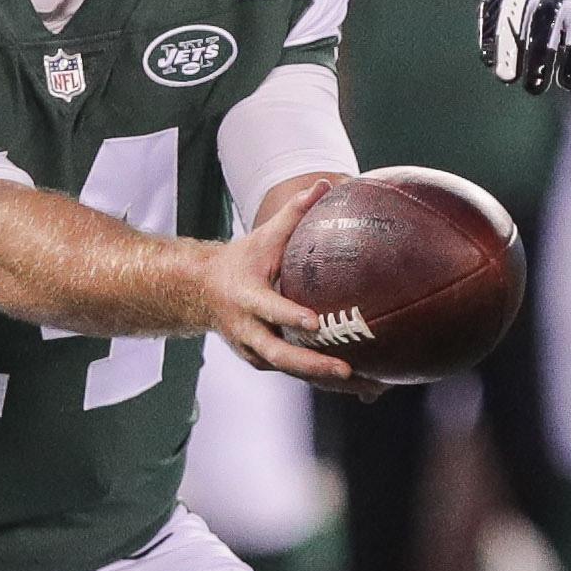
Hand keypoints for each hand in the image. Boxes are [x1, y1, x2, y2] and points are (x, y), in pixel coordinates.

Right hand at [206, 176, 373, 394]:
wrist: (202, 293)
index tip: (315, 322)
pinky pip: (297, 374)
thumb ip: (293, 213)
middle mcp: (248, 331)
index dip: (289, 317)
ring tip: (369, 386)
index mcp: (246, 299)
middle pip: (280, 356)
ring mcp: (255, 351)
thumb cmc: (243, 261)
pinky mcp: (265, 362)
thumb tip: (324, 184)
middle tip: (347, 370)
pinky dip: (326, 382)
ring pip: (292, 372)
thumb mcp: (263, 237)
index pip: (268, 310)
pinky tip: (364, 386)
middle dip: (313, 365)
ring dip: (327, 381)